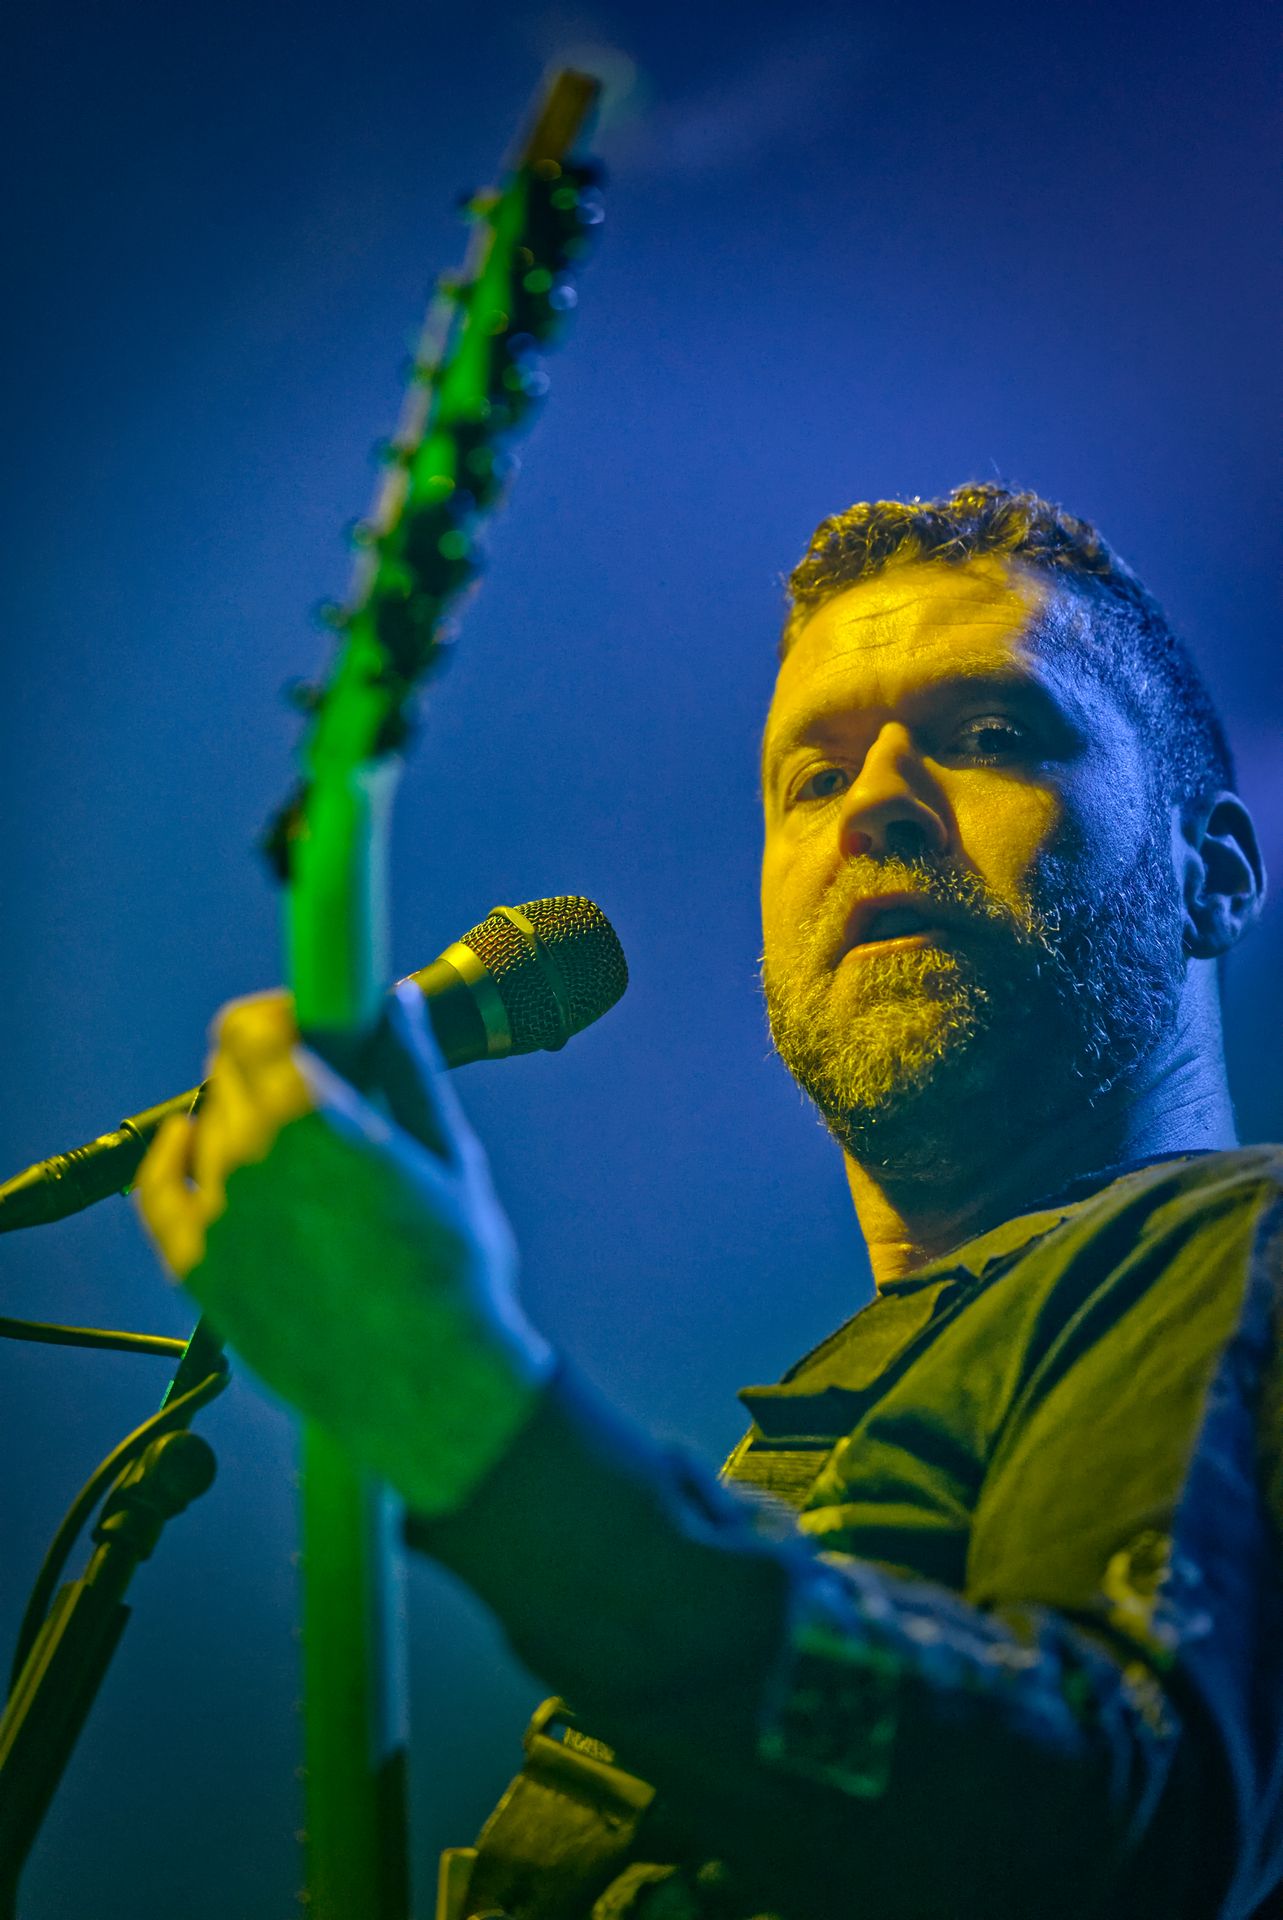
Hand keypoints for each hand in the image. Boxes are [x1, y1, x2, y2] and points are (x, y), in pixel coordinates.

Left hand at [135, 981, 553, 1516]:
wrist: (430, 1386)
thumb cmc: (454, 1274)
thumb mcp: (448, 1156)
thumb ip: (411, 1069)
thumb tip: (396, 1002)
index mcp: (313, 1118)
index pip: (251, 1027)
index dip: (280, 1014)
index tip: (307, 1022)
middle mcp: (250, 1158)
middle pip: (229, 1071)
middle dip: (269, 1061)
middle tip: (316, 1083)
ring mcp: (217, 1217)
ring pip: (205, 1126)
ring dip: (241, 1114)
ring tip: (293, 1145)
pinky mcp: (197, 1268)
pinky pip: (162, 1189)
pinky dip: (176, 1158)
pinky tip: (195, 1148)